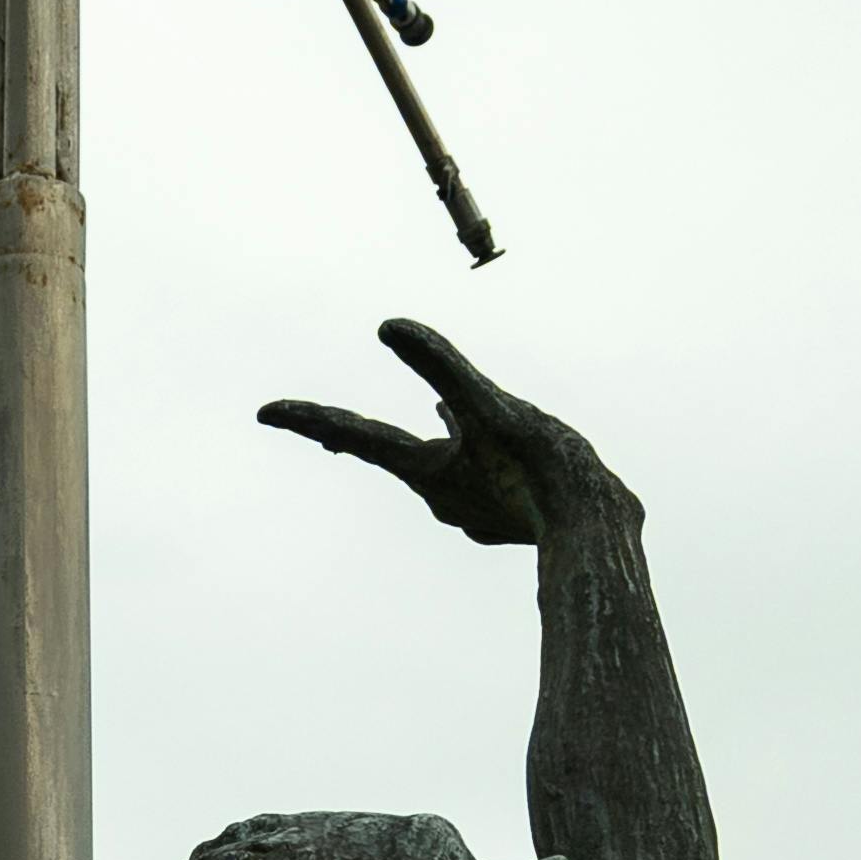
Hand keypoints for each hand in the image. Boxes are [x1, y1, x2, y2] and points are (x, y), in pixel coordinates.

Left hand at [257, 318, 633, 548]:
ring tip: (441, 414)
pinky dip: (483, 453)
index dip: (308, 418)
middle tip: (316, 431)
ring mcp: (472, 510)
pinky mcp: (505, 515)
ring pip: (446, 462)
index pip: (355, 435)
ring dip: (440, 438)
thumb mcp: (490, 407)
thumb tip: (387, 326)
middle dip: (353, 438)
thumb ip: (440, 368)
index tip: (264, 412)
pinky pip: (483, 475)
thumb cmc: (543, 470)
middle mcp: (440, 496)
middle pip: (388, 455)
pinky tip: (496, 445)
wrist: (596, 534)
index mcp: (427, 469)